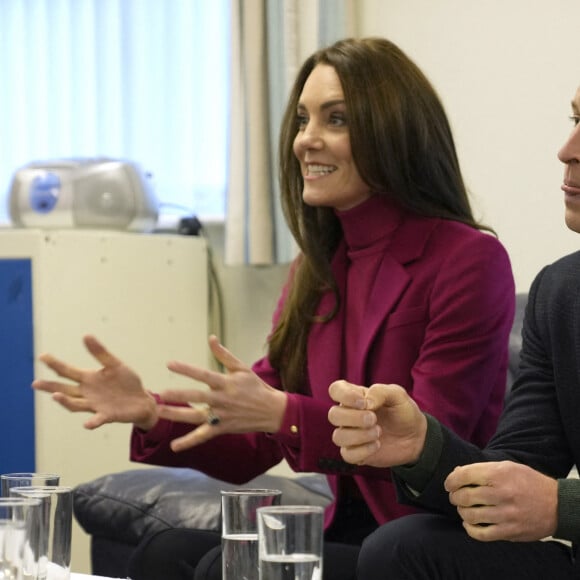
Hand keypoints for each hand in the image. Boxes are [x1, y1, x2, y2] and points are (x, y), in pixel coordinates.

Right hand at [32, 335, 158, 430]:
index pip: (68, 371)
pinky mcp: (108, 415)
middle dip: (51, 387)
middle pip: (65, 389)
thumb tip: (86, 335)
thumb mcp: (115, 364)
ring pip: (76, 404)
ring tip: (55, 396)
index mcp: (89, 379)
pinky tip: (87, 424)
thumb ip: (100, 353)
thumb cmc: (126, 382)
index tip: (42, 356)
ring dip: (65, 401)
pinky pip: (98, 419)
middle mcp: (88, 393)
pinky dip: (92, 422)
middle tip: (35, 383)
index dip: (55, 364)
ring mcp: (96, 405)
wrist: (142, 400)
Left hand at [156, 335, 287, 451]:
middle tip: (161, 394)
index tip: (170, 364)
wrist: (272, 410)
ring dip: (177, 415)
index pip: (204, 374)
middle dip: (179, 395)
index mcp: (226, 383)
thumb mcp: (242, 368)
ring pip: (196, 417)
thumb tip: (211, 338)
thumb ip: (223, 355)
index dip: (187, 369)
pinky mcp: (222, 428)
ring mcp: (221, 415)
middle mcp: (222, 399)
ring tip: (160, 412)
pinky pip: (203, 436)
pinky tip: (174, 446)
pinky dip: (189, 442)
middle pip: (198, 397)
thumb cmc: (255, 387)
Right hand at [328, 380, 426, 466]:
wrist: (416, 437)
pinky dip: (362, 451)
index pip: (335, 390)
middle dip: (354, 418)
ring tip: (378, 433)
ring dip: (359, 435)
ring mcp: (351, 434)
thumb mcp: (397, 395)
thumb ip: (380, 391)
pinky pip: (347, 455)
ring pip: (338, 437)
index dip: (344, 396)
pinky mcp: (356, 453)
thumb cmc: (403, 412)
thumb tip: (366, 402)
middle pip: (333, 415)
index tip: (364, 403)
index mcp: (355, 397)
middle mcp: (349, 415)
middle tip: (374, 419)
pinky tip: (377, 445)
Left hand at [445, 461, 557, 540]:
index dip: (451, 480)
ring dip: (461, 512)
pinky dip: (470, 529)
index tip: (449, 484)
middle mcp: (501, 494)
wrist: (556, 505)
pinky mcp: (509, 532)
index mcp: (499, 474)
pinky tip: (469, 523)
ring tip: (463, 509)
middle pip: (464, 496)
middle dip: (454, 496)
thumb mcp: (507, 467)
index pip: (464, 475)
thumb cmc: (528, 482)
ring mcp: (505, 515)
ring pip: (469, 515)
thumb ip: (482, 469)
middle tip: (455, 496)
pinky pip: (481, 534)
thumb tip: (457, 472)